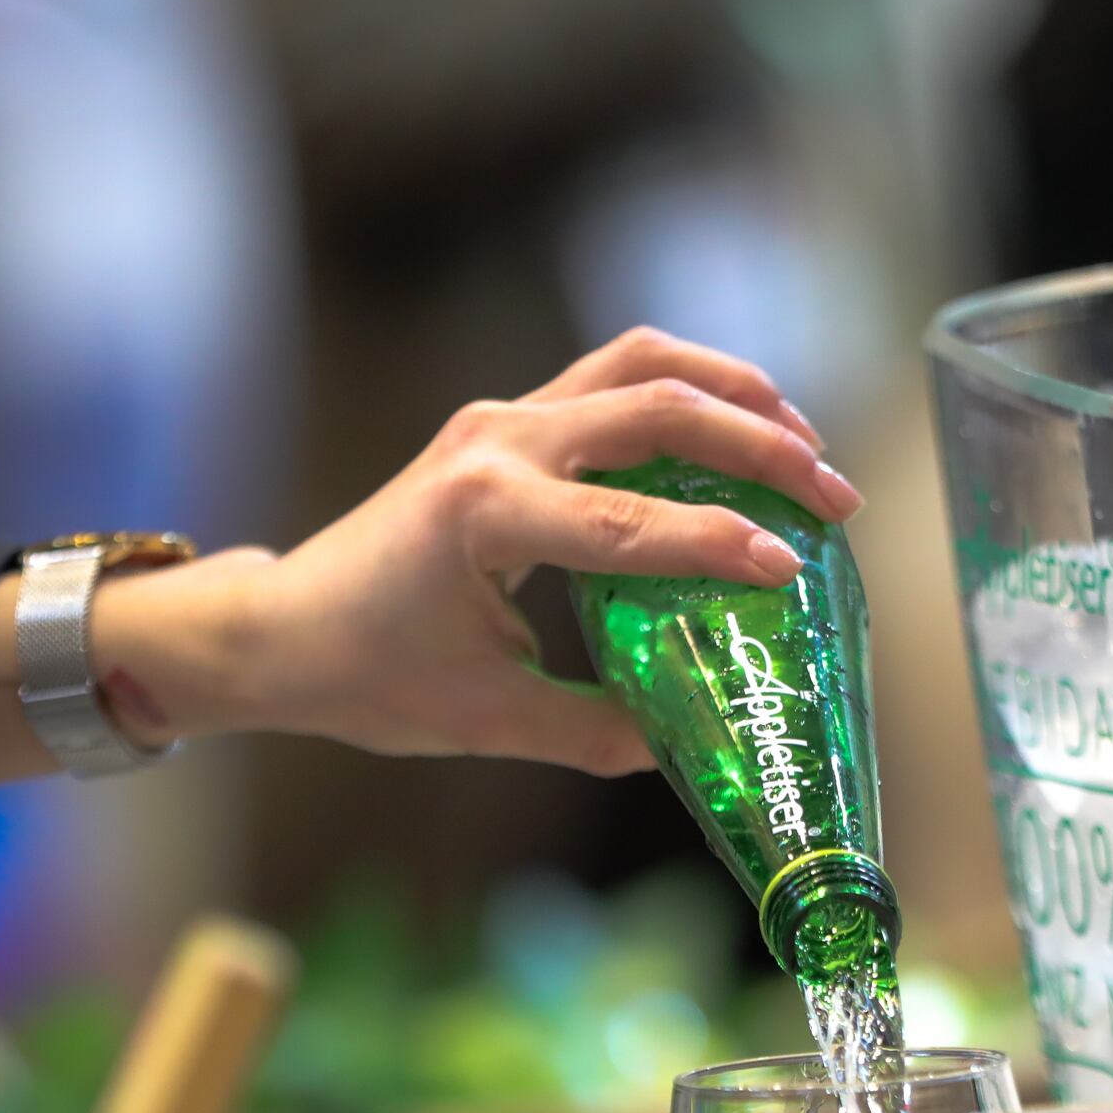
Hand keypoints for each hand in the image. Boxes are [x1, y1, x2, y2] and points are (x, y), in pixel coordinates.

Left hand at [20, 327, 861, 778]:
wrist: (280, 628)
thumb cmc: (366, 676)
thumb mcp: (485, 720)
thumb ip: (593, 730)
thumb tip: (688, 746)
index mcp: (485, 515)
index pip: (632, 524)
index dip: (721, 546)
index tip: (794, 570)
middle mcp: (497, 444)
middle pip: (655, 409)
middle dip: (757, 446)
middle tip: (832, 497)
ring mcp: (499, 420)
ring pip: (638, 367)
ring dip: (729, 391)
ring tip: (801, 441)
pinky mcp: (505, 422)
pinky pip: (611, 379)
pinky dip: (683, 393)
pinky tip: (736, 431)